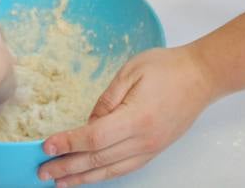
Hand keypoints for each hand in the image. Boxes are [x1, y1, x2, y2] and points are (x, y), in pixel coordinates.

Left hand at [37, 46, 214, 186]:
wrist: (202, 76)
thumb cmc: (168, 67)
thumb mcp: (130, 72)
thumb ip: (106, 100)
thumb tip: (88, 123)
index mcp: (136, 118)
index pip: (94, 137)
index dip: (69, 143)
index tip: (47, 146)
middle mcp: (144, 140)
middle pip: (99, 160)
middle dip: (68, 167)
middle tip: (43, 171)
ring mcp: (151, 148)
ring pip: (112, 170)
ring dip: (84, 178)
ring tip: (61, 182)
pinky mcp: (155, 149)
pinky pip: (126, 168)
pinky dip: (105, 175)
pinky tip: (90, 176)